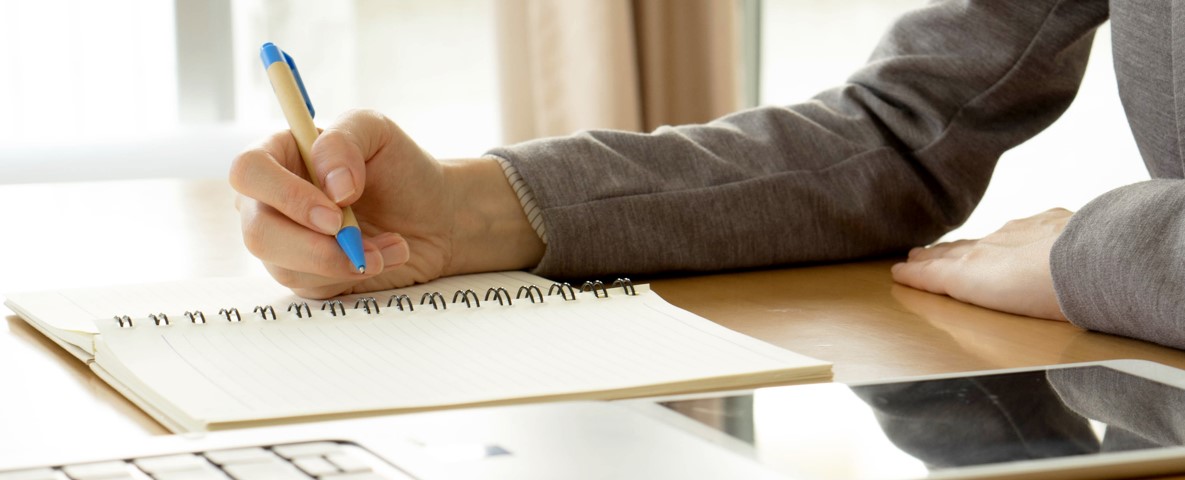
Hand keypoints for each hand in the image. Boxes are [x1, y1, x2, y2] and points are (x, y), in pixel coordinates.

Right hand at [230, 109, 543, 297]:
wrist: (433, 214)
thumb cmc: (399, 167)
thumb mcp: (376, 131)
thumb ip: (344, 142)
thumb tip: (332, 186)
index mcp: (277, 156)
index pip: (249, 172)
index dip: (285, 195)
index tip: (335, 209)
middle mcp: (270, 201)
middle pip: (257, 231)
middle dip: (312, 245)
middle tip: (358, 241)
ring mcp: (284, 242)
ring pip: (284, 267)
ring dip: (345, 260)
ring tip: (390, 244)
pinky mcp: (305, 276)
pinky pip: (313, 287)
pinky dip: (356, 272)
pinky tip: (386, 255)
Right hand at [890, 208, 1071, 320]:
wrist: (1094, 263)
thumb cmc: (1052, 299)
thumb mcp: (1003, 309)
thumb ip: (973, 294)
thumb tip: (947, 287)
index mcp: (971, 273)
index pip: (935, 272)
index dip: (915, 273)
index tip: (899, 271)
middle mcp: (986, 248)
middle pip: (951, 253)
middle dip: (932, 256)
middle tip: (915, 257)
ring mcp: (1016, 232)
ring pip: (981, 240)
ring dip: (964, 246)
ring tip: (953, 249)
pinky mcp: (1046, 221)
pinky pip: (1018, 228)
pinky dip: (1008, 236)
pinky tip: (1012, 237)